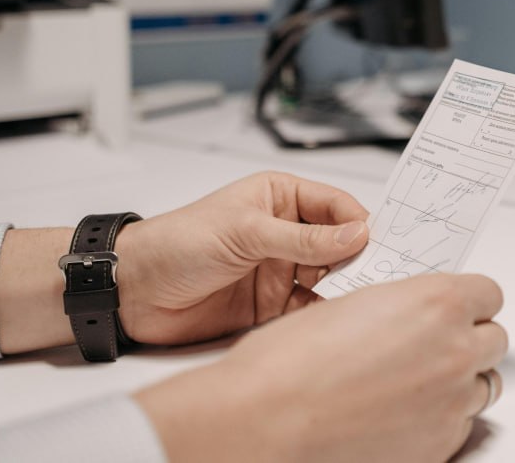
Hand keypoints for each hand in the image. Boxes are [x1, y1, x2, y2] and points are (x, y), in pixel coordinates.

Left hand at [115, 171, 369, 345]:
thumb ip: (303, 238)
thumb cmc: (178, 243)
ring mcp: (280, 269)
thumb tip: (355, 234)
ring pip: (328, 278)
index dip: (359, 222)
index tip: (380, 242)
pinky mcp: (271, 305)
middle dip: (357, 258)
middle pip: (338, 244)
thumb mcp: (246, 232)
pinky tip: (331, 317)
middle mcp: (286, 232)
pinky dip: (322, 313)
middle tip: (377, 273)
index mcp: (281, 198)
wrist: (133, 291)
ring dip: (342, 287)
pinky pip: (308, 308)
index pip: (336, 206)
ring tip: (355, 297)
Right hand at [135, 273, 507, 462]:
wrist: (263, 422)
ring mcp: (451, 403)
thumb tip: (418, 314)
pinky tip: (403, 414)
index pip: (489, 294)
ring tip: (415, 383)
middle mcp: (455, 351)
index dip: (470, 301)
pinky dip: (440, 419)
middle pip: (495, 340)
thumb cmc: (290, 364)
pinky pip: (460, 426)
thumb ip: (405, 306)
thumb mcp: (356, 305)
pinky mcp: (439, 446)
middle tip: (434, 346)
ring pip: (482, 385)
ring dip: (459, 381)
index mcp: (437, 303)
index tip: (458, 308)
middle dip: (469, 340)